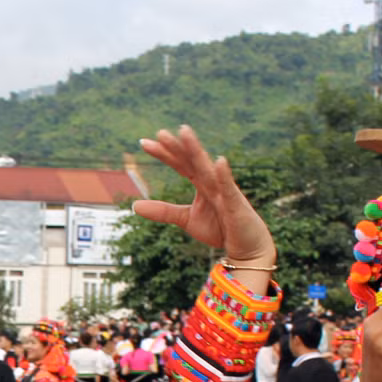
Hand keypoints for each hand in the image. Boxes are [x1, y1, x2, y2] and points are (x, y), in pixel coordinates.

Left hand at [131, 125, 274, 265]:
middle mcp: (212, 182)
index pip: (180, 164)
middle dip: (177, 147)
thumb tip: (135, 205)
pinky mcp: (236, 205)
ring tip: (185, 133)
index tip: (144, 143)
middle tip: (160, 133)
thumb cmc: (221, 229)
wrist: (247, 248)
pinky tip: (219, 162)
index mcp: (201, 184)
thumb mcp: (187, 219)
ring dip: (196, 152)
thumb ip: (163, 211)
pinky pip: (229, 189)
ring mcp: (225, 191)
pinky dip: (224, 176)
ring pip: (208, 169)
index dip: (164, 154)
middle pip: (192, 161)